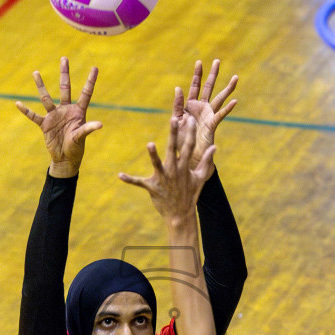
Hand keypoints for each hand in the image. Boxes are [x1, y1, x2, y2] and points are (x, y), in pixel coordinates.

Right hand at [15, 57, 102, 176]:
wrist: (64, 159)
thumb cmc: (76, 148)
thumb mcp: (81, 138)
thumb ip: (88, 129)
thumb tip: (100, 125)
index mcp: (78, 112)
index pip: (85, 93)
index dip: (90, 81)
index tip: (95, 67)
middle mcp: (66, 110)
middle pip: (65, 88)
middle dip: (65, 74)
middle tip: (64, 58)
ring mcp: (54, 116)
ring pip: (46, 97)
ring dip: (40, 86)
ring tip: (35, 72)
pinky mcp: (44, 124)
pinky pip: (34, 116)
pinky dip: (26, 111)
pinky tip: (18, 103)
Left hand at [118, 90, 215, 223]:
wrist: (181, 215)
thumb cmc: (190, 194)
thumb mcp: (200, 177)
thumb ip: (206, 161)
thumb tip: (214, 147)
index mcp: (184, 167)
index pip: (189, 146)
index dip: (190, 132)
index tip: (190, 119)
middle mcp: (174, 171)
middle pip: (174, 149)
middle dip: (174, 134)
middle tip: (174, 120)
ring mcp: (163, 179)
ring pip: (157, 164)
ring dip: (153, 154)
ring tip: (150, 144)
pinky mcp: (153, 188)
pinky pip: (139, 183)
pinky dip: (130, 179)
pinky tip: (120, 175)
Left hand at [183, 60, 237, 166]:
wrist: (187, 156)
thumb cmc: (180, 139)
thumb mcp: (176, 119)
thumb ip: (177, 104)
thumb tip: (178, 88)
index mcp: (190, 105)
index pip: (195, 86)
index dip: (197, 75)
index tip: (199, 61)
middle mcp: (201, 108)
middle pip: (209, 88)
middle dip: (213, 74)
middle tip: (217, 60)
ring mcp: (208, 115)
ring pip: (219, 98)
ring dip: (228, 88)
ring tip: (236, 77)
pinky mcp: (212, 125)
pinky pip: (220, 115)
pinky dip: (228, 108)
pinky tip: (235, 101)